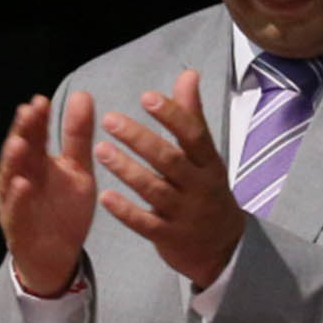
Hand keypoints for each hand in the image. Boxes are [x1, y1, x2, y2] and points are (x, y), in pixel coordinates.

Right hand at [0, 90, 100, 298]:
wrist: (58, 255)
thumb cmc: (64, 209)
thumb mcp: (78, 171)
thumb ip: (79, 137)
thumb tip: (83, 95)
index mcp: (36, 161)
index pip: (35, 134)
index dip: (37, 119)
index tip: (42, 101)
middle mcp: (20, 176)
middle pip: (20, 150)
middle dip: (23, 132)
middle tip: (28, 112)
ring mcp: (15, 200)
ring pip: (11, 177)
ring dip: (14, 161)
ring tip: (20, 144)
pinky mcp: (17, 225)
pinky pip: (15, 210)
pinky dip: (17, 198)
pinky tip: (22, 185)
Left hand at [97, 69, 245, 291]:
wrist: (223, 249)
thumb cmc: (207, 191)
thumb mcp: (206, 156)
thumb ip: (192, 116)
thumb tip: (188, 74)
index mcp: (208, 164)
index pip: (193, 135)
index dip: (171, 115)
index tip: (146, 97)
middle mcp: (199, 187)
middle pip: (170, 160)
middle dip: (140, 139)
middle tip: (110, 119)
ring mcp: (184, 214)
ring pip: (154, 190)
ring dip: (127, 170)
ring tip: (100, 150)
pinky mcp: (169, 237)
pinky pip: (145, 224)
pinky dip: (126, 211)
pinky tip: (105, 197)